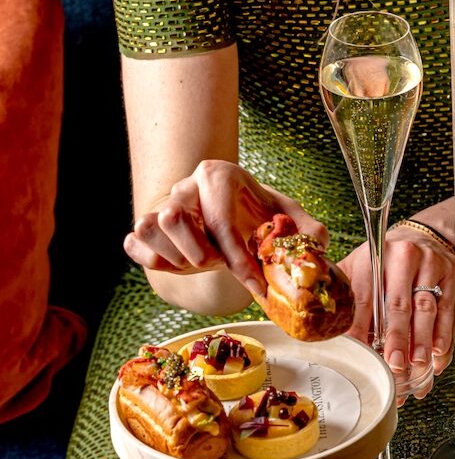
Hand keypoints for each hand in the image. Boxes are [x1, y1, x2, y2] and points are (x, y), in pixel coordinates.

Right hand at [124, 160, 327, 300]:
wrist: (232, 218)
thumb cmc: (261, 215)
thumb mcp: (291, 217)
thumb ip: (308, 230)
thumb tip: (316, 244)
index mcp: (219, 174)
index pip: (220, 220)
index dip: (238, 259)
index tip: (256, 284)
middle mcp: (185, 185)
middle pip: (174, 220)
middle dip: (202, 254)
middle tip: (223, 264)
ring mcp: (160, 203)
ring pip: (149, 229)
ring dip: (177, 258)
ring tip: (203, 262)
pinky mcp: (145, 225)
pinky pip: (134, 243)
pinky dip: (155, 261)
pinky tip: (180, 264)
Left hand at [338, 224, 454, 402]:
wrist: (421, 238)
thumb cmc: (384, 261)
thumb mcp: (358, 266)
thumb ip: (341, 291)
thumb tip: (317, 326)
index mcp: (374, 257)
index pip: (364, 298)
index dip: (360, 329)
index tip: (359, 355)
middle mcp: (404, 258)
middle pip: (399, 304)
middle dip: (397, 338)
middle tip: (394, 364)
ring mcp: (430, 266)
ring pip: (427, 309)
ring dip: (423, 340)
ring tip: (417, 364)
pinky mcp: (450, 277)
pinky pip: (448, 311)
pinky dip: (443, 336)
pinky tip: (437, 355)